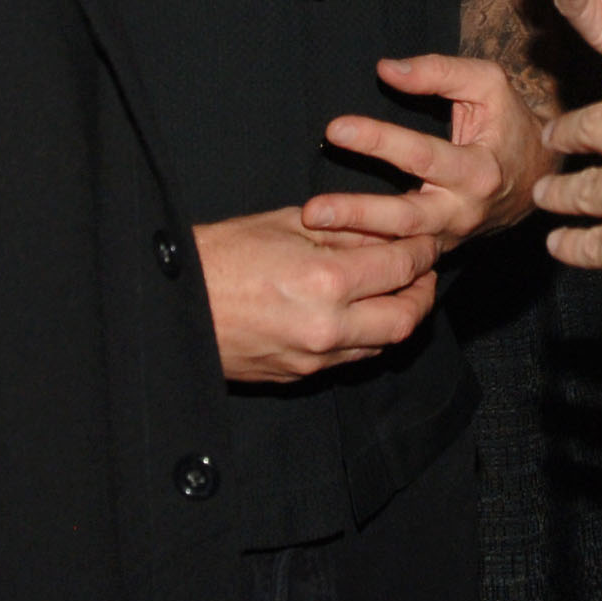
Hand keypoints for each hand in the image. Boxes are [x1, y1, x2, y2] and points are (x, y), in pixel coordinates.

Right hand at [193, 207, 439, 382]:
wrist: (174, 304)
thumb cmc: (222, 255)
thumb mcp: (286, 224)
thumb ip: (345, 231)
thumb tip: (388, 232)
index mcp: (326, 281)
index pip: (401, 267)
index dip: (423, 251)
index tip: (427, 241)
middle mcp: (328, 327)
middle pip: (406, 317)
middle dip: (424, 291)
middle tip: (424, 271)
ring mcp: (313, 358)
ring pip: (383, 345)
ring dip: (399, 317)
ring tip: (398, 290)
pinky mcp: (298, 376)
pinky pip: (351, 359)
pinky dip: (368, 337)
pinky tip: (362, 313)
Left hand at [303, 54, 555, 249]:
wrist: (538, 175)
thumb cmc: (509, 122)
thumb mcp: (488, 85)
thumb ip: (439, 72)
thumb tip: (385, 69)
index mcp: (480, 170)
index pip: (423, 156)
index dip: (379, 141)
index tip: (335, 128)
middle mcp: (464, 210)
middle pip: (407, 218)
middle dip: (358, 215)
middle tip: (313, 210)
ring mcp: (451, 235)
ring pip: (400, 246)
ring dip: (355, 239)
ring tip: (312, 228)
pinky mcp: (438, 248)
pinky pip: (399, 255)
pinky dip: (365, 252)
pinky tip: (328, 247)